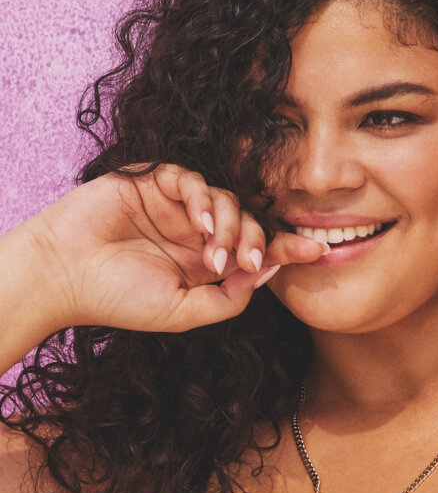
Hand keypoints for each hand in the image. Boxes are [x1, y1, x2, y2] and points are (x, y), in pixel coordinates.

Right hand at [23, 163, 327, 332]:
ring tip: (213, 257)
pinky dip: (204, 200)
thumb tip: (268, 274)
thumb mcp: (186, 313)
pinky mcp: (153, 182)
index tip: (317, 251)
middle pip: (249, 223)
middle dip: (256, 242)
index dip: (286, 248)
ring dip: (230, 228)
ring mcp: (176, 207)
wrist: (64, 278)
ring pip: (227, 200)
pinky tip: (199, 225)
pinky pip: (193, 179)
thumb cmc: (120, 300)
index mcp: (207, 264)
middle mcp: (196, 233)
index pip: (255, 250)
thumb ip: (231, 299)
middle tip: (246, 265)